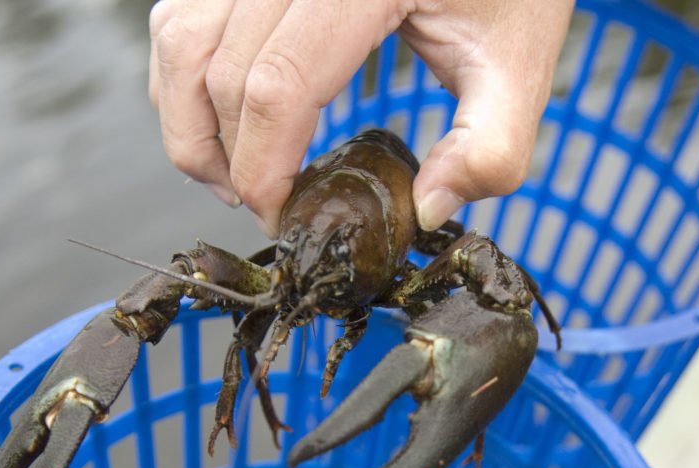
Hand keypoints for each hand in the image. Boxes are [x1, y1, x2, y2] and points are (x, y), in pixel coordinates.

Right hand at [148, 0, 573, 235]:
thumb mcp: (518, 65)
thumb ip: (490, 149)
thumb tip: (423, 212)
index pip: (280, 84)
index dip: (265, 167)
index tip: (281, 217)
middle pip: (220, 69)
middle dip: (228, 159)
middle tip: (264, 208)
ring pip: (180, 37)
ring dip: (191, 121)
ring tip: (233, 176)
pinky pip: (182, 14)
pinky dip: (185, 75)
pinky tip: (224, 120)